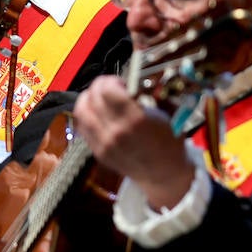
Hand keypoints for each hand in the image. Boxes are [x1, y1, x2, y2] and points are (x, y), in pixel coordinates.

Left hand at [71, 75, 192, 210]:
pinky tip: (98, 112)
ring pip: (81, 110)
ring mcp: (104, 144)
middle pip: (92, 97)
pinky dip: (87, 114)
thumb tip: (139, 76)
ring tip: (101, 98)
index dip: (112, 80)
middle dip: (101, 86)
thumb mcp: (168, 112)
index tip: (121, 82)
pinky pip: (82, 126)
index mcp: (135, 120)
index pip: (107, 89)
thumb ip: (152, 92)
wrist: (165, 175)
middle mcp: (115, 132)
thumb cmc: (170, 144)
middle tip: (112, 87)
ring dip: (89, 98)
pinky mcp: (98, 152)